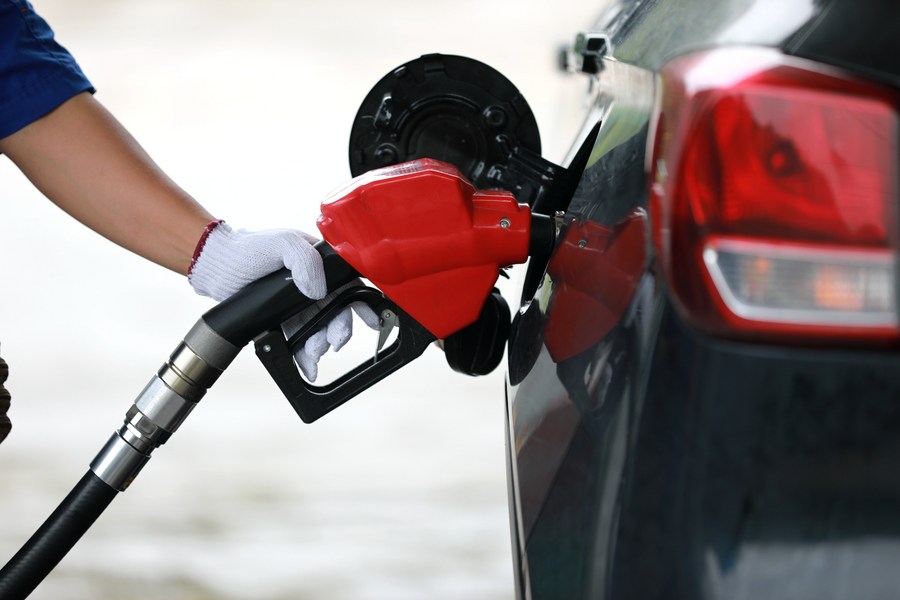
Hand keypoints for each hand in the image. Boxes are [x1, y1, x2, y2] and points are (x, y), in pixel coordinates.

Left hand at [189, 222, 375, 380]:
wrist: (217, 266)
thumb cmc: (248, 248)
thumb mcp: (282, 243)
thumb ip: (306, 260)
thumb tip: (319, 292)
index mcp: (319, 263)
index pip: (349, 284)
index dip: (363, 303)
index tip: (372, 321)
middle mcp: (313, 283)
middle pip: (337, 312)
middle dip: (338, 331)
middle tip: (332, 342)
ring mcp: (298, 302)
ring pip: (320, 329)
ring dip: (321, 345)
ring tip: (314, 353)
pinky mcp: (284, 318)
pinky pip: (300, 339)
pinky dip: (305, 355)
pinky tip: (308, 367)